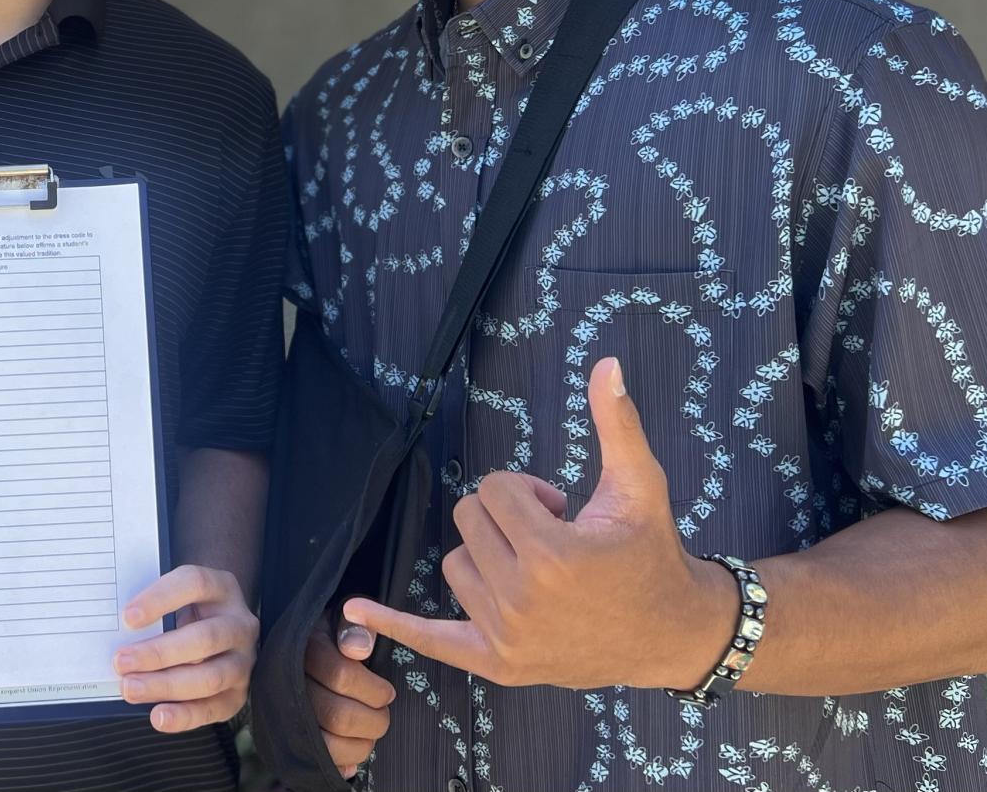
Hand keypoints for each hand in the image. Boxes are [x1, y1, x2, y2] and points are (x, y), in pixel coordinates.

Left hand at [115, 564, 257, 731]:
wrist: (219, 638)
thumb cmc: (187, 614)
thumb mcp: (176, 601)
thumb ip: (155, 612)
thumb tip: (119, 633)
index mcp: (222, 588)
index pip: (195, 584)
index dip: (161, 599)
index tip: (128, 617)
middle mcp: (240, 624)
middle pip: (204, 637)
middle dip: (158, 653)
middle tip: (122, 662)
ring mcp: (244, 660)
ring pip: (210, 676)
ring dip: (166, 686)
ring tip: (131, 689)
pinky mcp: (239, 693)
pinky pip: (214, 708)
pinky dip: (184, 716)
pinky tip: (158, 716)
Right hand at [305, 612, 394, 776]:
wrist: (307, 650)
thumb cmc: (335, 635)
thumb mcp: (345, 618)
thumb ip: (355, 626)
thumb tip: (358, 648)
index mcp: (306, 649)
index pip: (341, 676)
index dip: (374, 690)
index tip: (387, 692)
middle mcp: (292, 683)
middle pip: (338, 716)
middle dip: (374, 720)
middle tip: (383, 712)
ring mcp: (291, 714)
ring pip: (329, 745)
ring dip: (362, 743)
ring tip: (370, 729)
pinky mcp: (295, 739)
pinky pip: (322, 761)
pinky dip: (345, 760)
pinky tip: (354, 744)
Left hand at [341, 357, 733, 690]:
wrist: (673, 634)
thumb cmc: (652, 553)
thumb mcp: (640, 484)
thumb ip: (618, 422)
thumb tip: (605, 363)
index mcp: (552, 556)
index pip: (493, 490)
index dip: (527, 490)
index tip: (562, 509)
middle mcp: (523, 601)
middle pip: (468, 521)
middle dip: (505, 517)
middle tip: (554, 536)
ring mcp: (508, 638)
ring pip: (456, 564)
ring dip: (488, 556)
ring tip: (538, 571)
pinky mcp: (499, 664)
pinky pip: (434, 641)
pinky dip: (396, 625)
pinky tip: (355, 608)